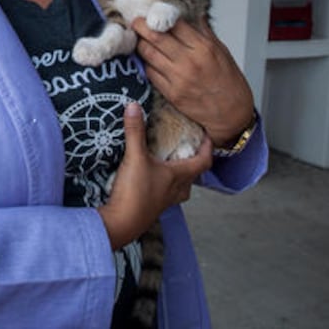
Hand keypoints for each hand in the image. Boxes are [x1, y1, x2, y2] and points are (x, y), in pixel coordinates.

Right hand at [97, 102, 212, 250]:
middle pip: (194, 176)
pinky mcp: (152, 207)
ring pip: (181, 187)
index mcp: (179, 176)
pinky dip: (164, 184)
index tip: (208, 136)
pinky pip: (165, 194)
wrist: (119, 224)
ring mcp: (164, 201)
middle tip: (188, 148)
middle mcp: (176, 190)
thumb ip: (135, 131)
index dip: (208, 148)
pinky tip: (152, 178)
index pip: (204, 161)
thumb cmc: (135, 193)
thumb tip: (133, 105)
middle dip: (194, 162)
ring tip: (172, 163)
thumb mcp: (134, 157)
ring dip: (180, 175)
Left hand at [131, 17, 253, 147]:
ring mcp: (179, 78)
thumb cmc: (230, 83)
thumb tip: (193, 16)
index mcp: (203, 48)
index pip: (174, 24)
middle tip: (136, 22)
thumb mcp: (222, 51)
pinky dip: (146, 64)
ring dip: (140, 45)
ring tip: (138, 39)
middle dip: (141, 27)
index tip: (152, 13)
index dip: (159, 15)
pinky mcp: (172, 94)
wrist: (232, 113)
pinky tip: (147, 60)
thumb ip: (204, 33)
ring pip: (149, 55)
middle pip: (156, 37)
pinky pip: (151, 74)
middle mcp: (189, 61)